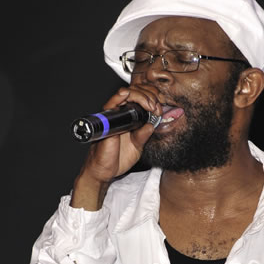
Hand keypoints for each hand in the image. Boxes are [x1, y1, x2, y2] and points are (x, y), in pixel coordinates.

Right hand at [70, 84, 162, 210]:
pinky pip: (111, 104)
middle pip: (135, 92)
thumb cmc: (117, 158)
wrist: (104, 171)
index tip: (159, 109)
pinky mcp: (106, 121)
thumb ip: (143, 135)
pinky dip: (119, 97)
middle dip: (149, 95)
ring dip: (140, 96)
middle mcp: (121, 115)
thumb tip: (151, 125)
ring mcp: (113, 116)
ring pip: (125, 94)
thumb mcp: (137, 147)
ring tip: (150, 106)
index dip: (152, 99)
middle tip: (155, 107)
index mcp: (129, 119)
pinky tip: (126, 95)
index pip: (141, 99)